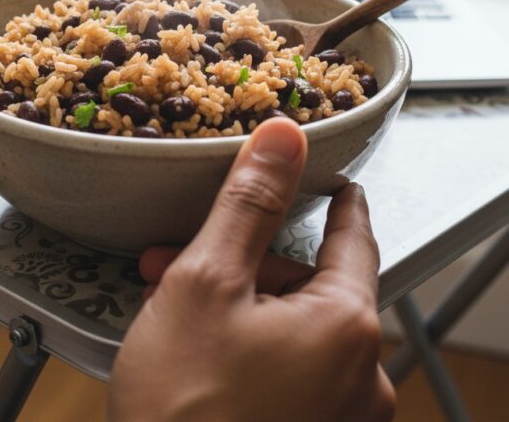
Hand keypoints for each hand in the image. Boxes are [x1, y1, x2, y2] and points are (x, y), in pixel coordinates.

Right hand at [108, 118, 394, 421]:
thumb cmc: (186, 408)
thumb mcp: (207, 281)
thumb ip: (249, 202)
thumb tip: (283, 138)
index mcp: (347, 327)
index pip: (353, 237)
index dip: (337, 203)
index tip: (335, 185)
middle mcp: (361, 378)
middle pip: (307, 286)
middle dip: (241, 263)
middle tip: (179, 261)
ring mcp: (339, 418)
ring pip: (289, 330)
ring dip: (234, 305)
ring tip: (172, 309)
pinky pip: (285, 372)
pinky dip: (245, 348)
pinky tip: (194, 352)